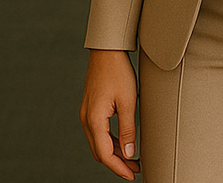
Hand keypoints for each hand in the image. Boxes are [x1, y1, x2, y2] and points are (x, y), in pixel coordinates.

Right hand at [80, 49, 141, 179]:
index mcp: (94, 120)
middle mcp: (86, 120)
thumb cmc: (118, 72)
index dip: (118, 168)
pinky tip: (125, 143)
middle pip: (100, 151)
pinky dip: (111, 142)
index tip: (132, 175)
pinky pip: (99, 133)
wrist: (106, 52)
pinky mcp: (91, 109)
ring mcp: (87, 114)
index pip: (105, 154)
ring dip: (115, 153)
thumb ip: (128, 129)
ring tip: (133, 159)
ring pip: (99, 143)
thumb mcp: (129, 102)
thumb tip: (130, 153)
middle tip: (136, 170)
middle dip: (117, 164)